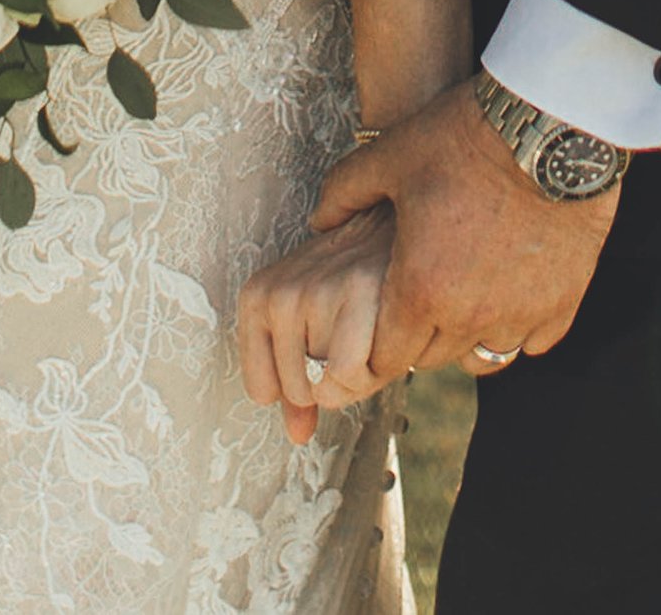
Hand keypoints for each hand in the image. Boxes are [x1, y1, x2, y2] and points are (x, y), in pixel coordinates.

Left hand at [238, 202, 397, 446]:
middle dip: (336, 378)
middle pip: (300, 392)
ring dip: (362, 373)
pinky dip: (377, 368)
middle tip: (357, 331)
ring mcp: (313, 292)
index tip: (324, 347)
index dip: (301, 384)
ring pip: (329, 388)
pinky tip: (388, 330)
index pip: (263, 390)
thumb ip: (298, 380)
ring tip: (373, 325)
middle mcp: (278, 293)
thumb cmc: (358, 279)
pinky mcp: (354, 292)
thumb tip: (297, 435)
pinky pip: (352, 374)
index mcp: (258, 297)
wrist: (402, 225)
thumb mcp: (313, 325)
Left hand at [312, 80, 618, 379]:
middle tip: (419, 294)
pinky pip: (534, 341)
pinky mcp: (563, 303)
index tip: (379, 321)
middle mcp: (471, 316)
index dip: (376, 341)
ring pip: (483, 355)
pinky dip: (519, 324)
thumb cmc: (466, 137)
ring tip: (464, 293)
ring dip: (468, 333)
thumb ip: (345, 193)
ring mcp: (521, 314)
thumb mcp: (391, 155)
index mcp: (421, 290)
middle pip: (432, 358)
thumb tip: (320, 222)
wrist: (550, 123)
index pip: (385, 358)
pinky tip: (510, 289)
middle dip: (418, 335)